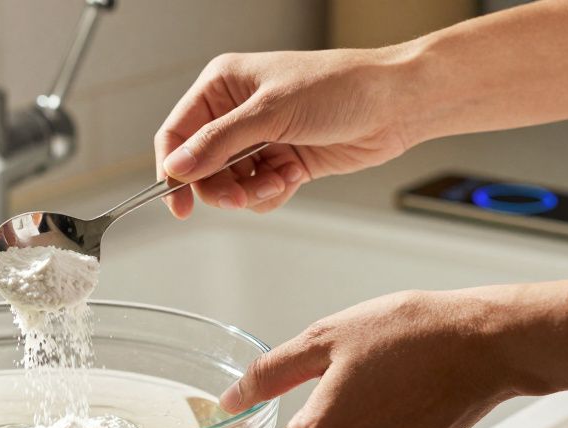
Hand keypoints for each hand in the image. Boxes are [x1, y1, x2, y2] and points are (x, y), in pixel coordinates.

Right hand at [154, 47, 416, 217]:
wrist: (395, 104)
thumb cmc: (341, 87)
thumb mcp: (271, 112)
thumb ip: (218, 142)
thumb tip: (178, 166)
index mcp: (224, 86)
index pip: (177, 133)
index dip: (173, 169)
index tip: (177, 202)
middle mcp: (236, 113)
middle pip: (201, 167)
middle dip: (219, 187)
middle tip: (238, 197)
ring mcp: (259, 139)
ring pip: (229, 184)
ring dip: (249, 191)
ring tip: (277, 181)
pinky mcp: (282, 162)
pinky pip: (257, 192)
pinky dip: (271, 193)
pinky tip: (292, 177)